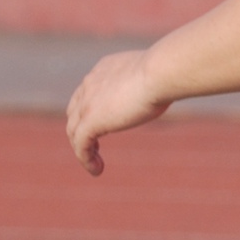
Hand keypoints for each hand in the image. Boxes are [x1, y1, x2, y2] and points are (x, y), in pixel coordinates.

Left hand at [66, 49, 168, 176]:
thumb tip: (165, 88)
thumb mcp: (154, 75)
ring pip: (74, 131)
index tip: (105, 123)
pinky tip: (97, 170)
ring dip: (82, 148)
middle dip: (80, 129)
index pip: (87, 91)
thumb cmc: (166, 72)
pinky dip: (85, 159)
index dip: (90, 109)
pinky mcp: (91, 121)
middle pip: (74, 111)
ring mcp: (88, 103)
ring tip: (96, 164)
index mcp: (104, 69)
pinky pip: (80, 146)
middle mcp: (91, 83)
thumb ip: (151, 82)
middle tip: (95, 145)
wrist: (160, 72)